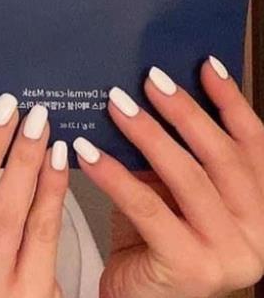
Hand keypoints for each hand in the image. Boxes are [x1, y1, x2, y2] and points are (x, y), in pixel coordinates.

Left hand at [72, 56, 263, 297]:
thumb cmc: (152, 238)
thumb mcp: (170, 191)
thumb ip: (173, 154)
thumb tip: (143, 91)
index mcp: (260, 206)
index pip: (253, 144)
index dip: (230, 101)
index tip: (204, 64)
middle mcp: (259, 233)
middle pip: (222, 157)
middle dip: (184, 111)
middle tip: (149, 79)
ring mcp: (230, 255)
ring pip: (187, 178)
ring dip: (148, 134)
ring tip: (115, 103)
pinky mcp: (192, 268)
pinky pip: (147, 208)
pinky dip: (113, 174)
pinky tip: (86, 151)